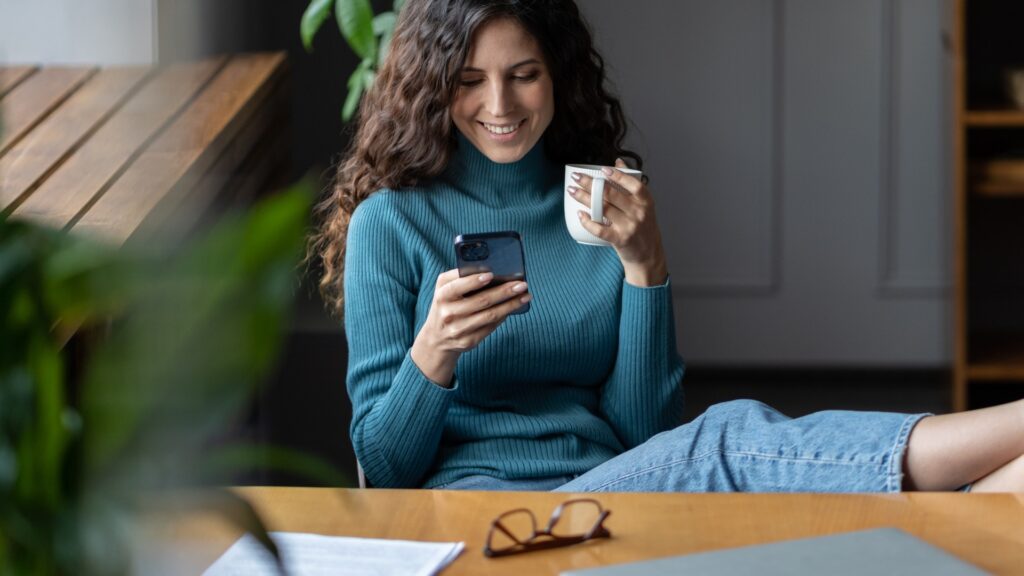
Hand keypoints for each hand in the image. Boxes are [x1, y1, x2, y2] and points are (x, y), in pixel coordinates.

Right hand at [410, 269, 531, 386]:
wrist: (436, 338)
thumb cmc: (445, 305)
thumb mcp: (443, 289)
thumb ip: (459, 277)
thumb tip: (489, 271)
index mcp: (442, 296)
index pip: (457, 287)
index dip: (474, 281)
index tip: (491, 275)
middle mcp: (448, 314)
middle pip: (481, 301)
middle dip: (504, 292)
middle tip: (522, 284)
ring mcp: (458, 330)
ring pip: (490, 315)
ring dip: (510, 305)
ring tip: (525, 296)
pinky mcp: (468, 341)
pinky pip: (490, 327)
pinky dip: (504, 316)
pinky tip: (513, 308)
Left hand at [568, 159, 668, 285]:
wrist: (648, 255)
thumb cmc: (643, 227)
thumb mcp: (643, 205)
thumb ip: (631, 184)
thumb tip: (618, 162)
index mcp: (645, 202)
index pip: (633, 184)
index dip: (618, 176)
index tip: (602, 169)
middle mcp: (639, 213)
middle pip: (611, 194)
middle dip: (591, 183)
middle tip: (577, 177)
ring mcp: (629, 227)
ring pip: (603, 208)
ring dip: (585, 198)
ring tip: (572, 191)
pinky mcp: (620, 240)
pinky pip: (600, 229)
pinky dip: (588, 221)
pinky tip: (580, 214)